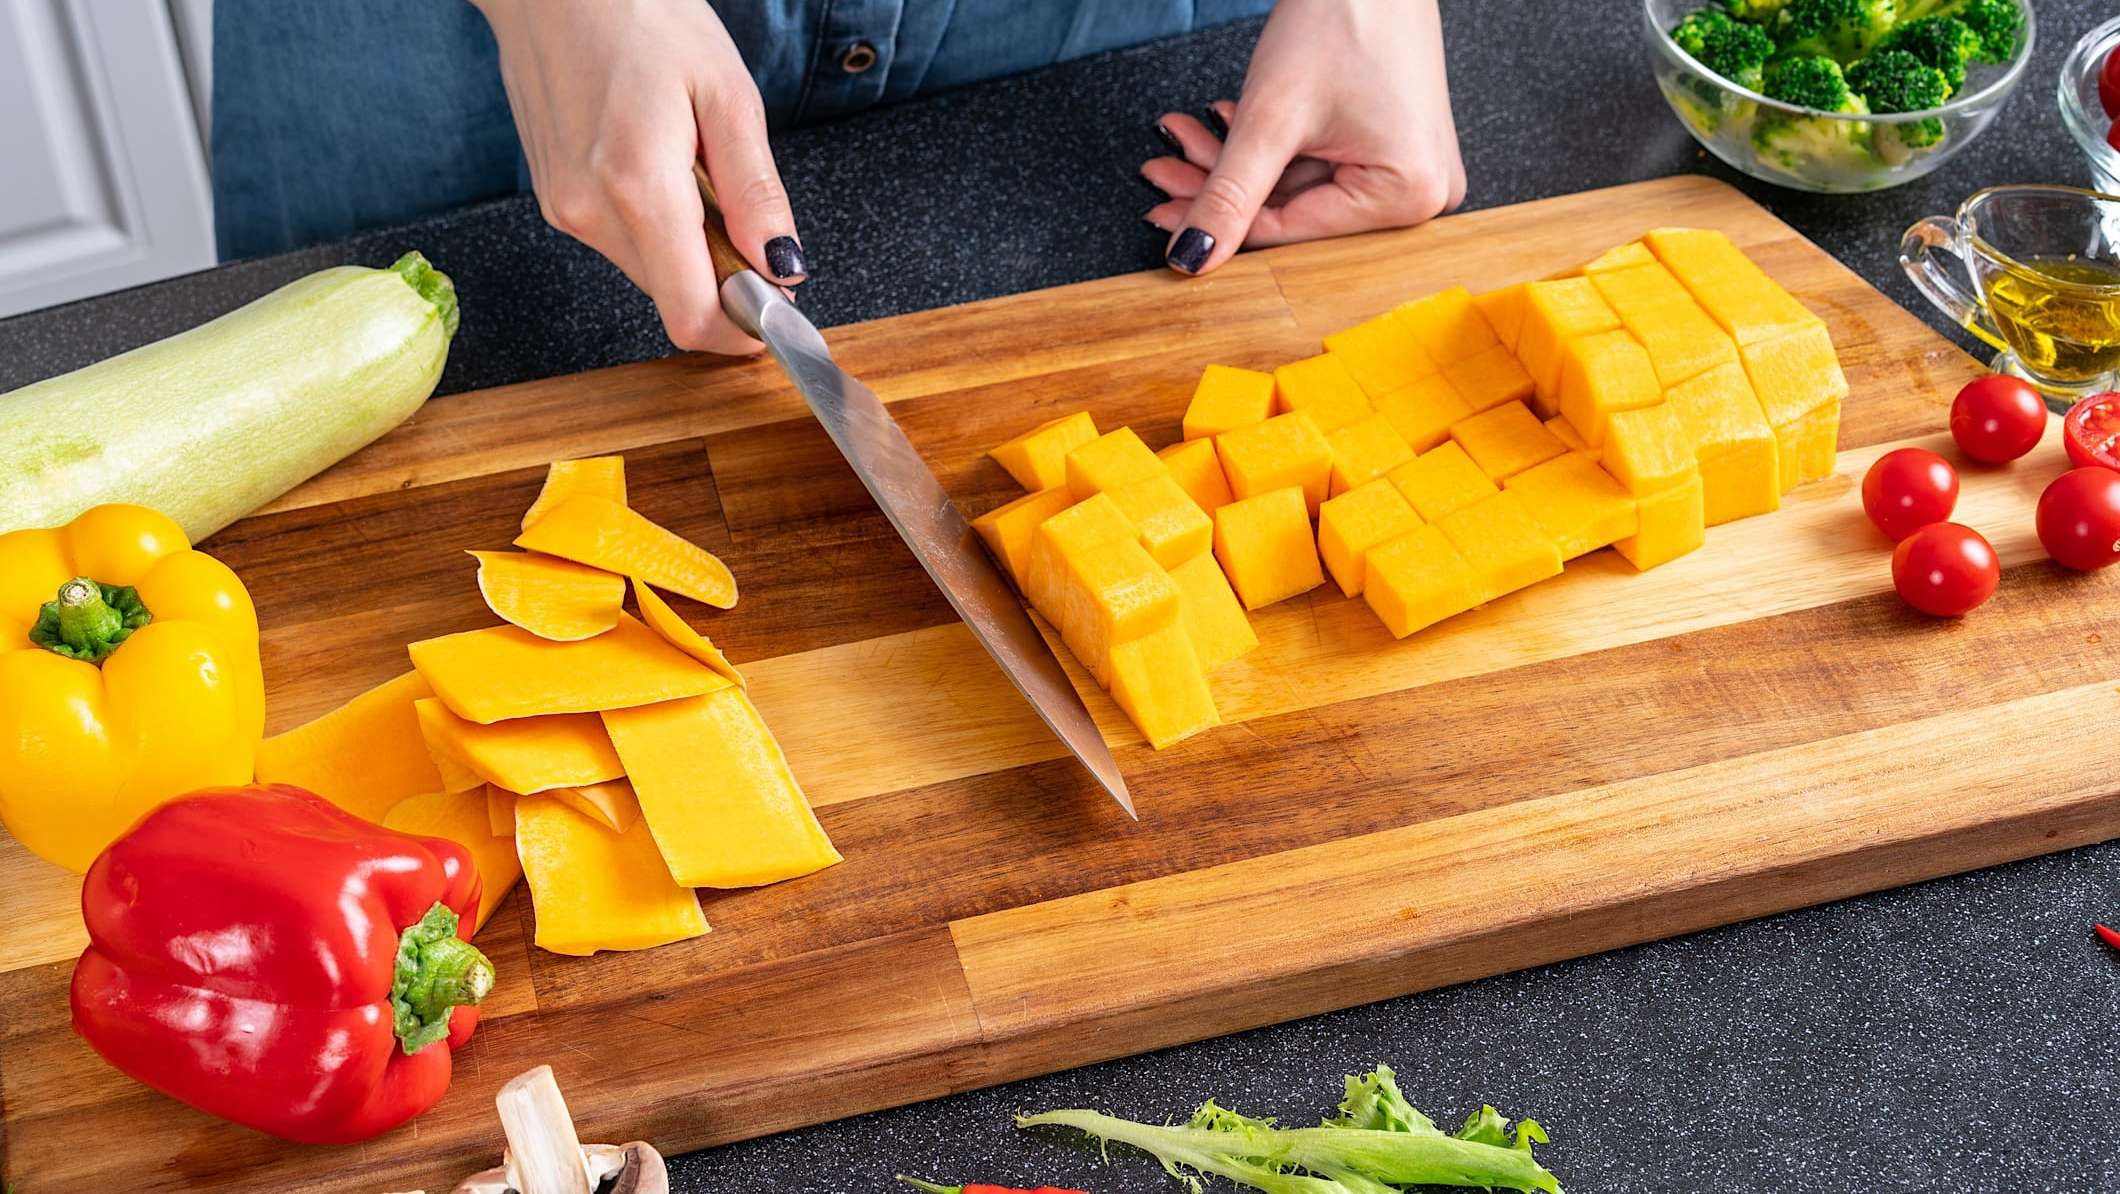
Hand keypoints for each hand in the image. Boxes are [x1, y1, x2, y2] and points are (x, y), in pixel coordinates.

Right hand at [473, 0, 804, 353]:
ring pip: (648, 271)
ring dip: (687, 249)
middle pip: (673, 298)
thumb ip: (756, 192)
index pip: (691, 315)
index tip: (777, 312)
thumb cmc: (641, 14)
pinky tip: (659, 164)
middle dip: (721, 280)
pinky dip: (655, 225)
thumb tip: (783, 266)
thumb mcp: (727, 94)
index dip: (740, 331)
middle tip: (745, 220)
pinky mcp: (552, 199)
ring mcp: (563, 208)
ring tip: (694, 171)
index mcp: (637, 186)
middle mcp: (589, 210)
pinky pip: (621, 240)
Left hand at [1142, 0, 1465, 275]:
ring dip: (1234, 164)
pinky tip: (1222, 123)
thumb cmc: (1344, 16)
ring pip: (1296, 186)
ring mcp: (1409, 167)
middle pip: (1292, 209)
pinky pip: (1317, 164)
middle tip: (1162, 173)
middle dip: (1220, 186)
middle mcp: (1422, 191)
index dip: (1218, 224)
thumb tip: (1193, 256)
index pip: (1292, 231)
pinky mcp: (1392, 144)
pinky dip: (1266, 148)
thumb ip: (1228, 196)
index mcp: (1409, 194)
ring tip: (1184, 137)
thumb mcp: (1271, 118)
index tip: (1163, 217)